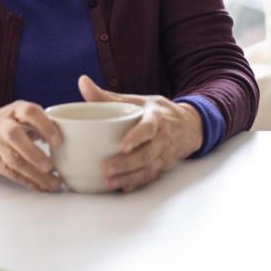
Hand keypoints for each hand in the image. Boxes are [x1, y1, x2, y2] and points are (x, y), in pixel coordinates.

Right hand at [0, 101, 63, 191]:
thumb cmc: (7, 121)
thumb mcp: (20, 114)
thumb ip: (41, 122)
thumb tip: (68, 136)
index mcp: (14, 110)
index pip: (29, 111)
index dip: (44, 125)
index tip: (58, 141)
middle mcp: (3, 124)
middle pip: (14, 136)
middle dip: (33, 152)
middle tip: (51, 166)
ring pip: (13, 160)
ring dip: (35, 174)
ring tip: (54, 184)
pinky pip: (10, 173)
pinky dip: (28, 182)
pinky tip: (42, 187)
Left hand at [78, 75, 203, 192]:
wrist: (188, 125)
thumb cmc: (156, 111)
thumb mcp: (136, 100)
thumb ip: (108, 95)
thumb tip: (82, 82)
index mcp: (156, 118)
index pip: (149, 128)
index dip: (138, 137)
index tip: (124, 145)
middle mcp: (163, 138)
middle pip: (147, 154)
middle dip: (127, 164)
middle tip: (105, 169)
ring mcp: (164, 154)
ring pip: (148, 169)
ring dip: (129, 177)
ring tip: (109, 182)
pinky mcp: (163, 166)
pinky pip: (150, 177)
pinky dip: (137, 184)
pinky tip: (122, 188)